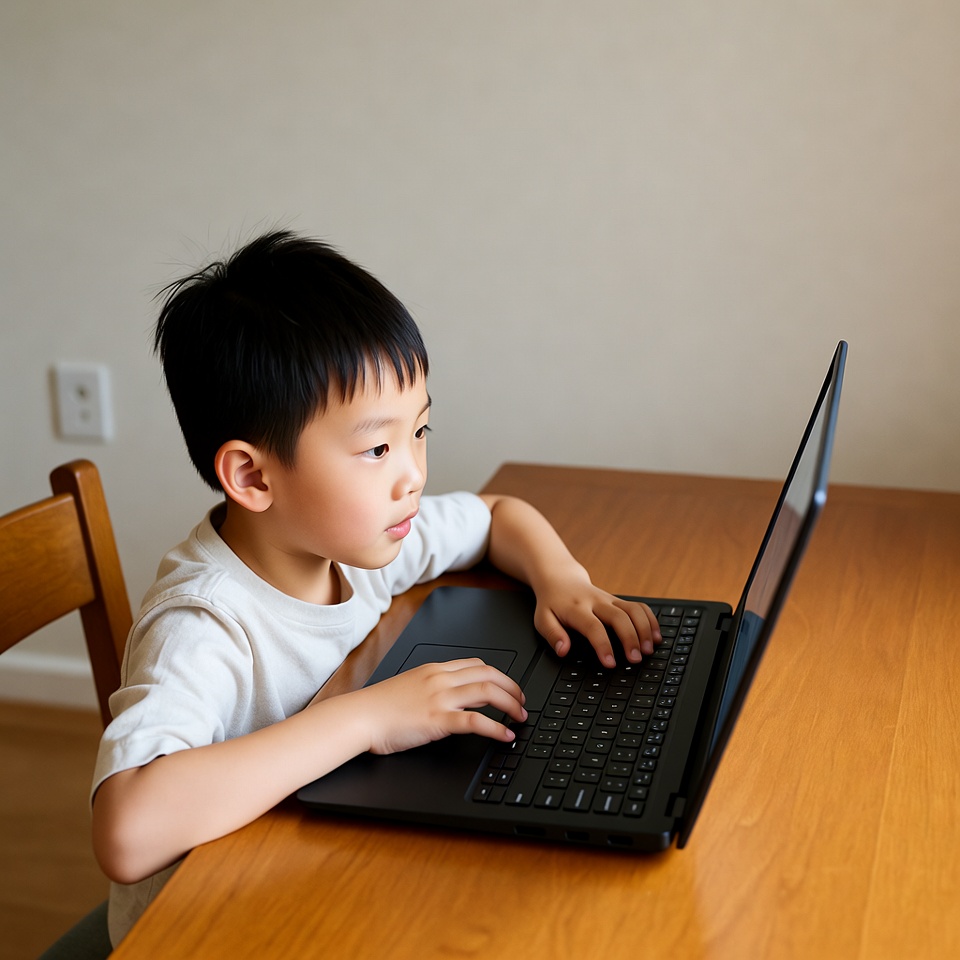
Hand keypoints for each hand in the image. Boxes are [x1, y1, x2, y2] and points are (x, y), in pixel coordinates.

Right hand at [352, 659, 526, 754]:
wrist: (359, 717)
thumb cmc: (378, 707)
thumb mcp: (409, 686)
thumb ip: (431, 687)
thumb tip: (450, 697)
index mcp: (434, 670)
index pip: (476, 665)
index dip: (498, 676)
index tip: (509, 688)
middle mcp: (440, 679)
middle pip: (488, 675)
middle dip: (512, 688)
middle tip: (522, 702)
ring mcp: (440, 699)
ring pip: (487, 693)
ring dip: (510, 705)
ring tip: (520, 717)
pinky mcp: (437, 721)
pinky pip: (475, 722)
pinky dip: (496, 728)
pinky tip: (505, 736)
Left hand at [532, 566, 661, 668]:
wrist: (559, 579)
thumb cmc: (551, 604)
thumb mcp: (542, 620)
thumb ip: (552, 635)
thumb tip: (563, 651)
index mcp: (576, 609)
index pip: (593, 627)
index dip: (603, 645)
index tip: (610, 663)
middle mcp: (596, 602)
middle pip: (619, 617)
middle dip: (631, 638)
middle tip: (637, 659)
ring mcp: (609, 599)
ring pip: (633, 610)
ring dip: (644, 629)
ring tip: (649, 650)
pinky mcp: (618, 600)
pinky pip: (639, 606)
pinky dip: (650, 620)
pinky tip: (656, 636)